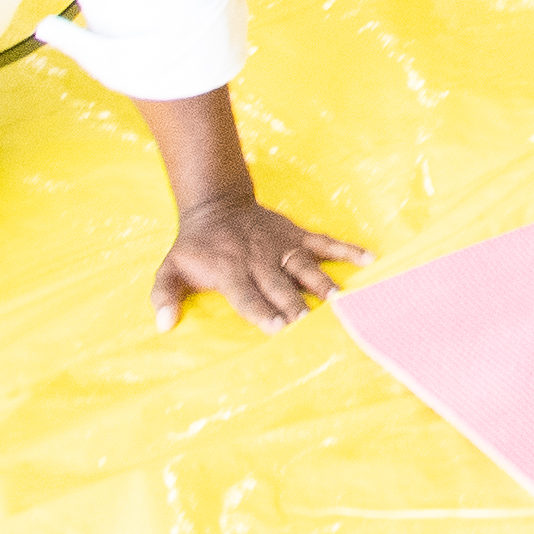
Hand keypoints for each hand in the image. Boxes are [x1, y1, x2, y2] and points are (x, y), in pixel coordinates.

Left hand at [150, 196, 364, 332]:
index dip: (262, 311)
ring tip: (339, 300)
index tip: (278, 327)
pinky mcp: (297, 236)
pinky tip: (369, 259)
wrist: (216, 206)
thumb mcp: (170, 269)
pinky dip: (347, 250)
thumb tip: (164, 326)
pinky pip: (325, 242)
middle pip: (279, 285)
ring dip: (321, 283)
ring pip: (304, 266)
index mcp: (230, 272)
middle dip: (294, 303)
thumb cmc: (195, 247)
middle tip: (310, 321)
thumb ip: (164, 296)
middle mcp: (258, 260)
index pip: (247, 296)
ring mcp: (281, 246)